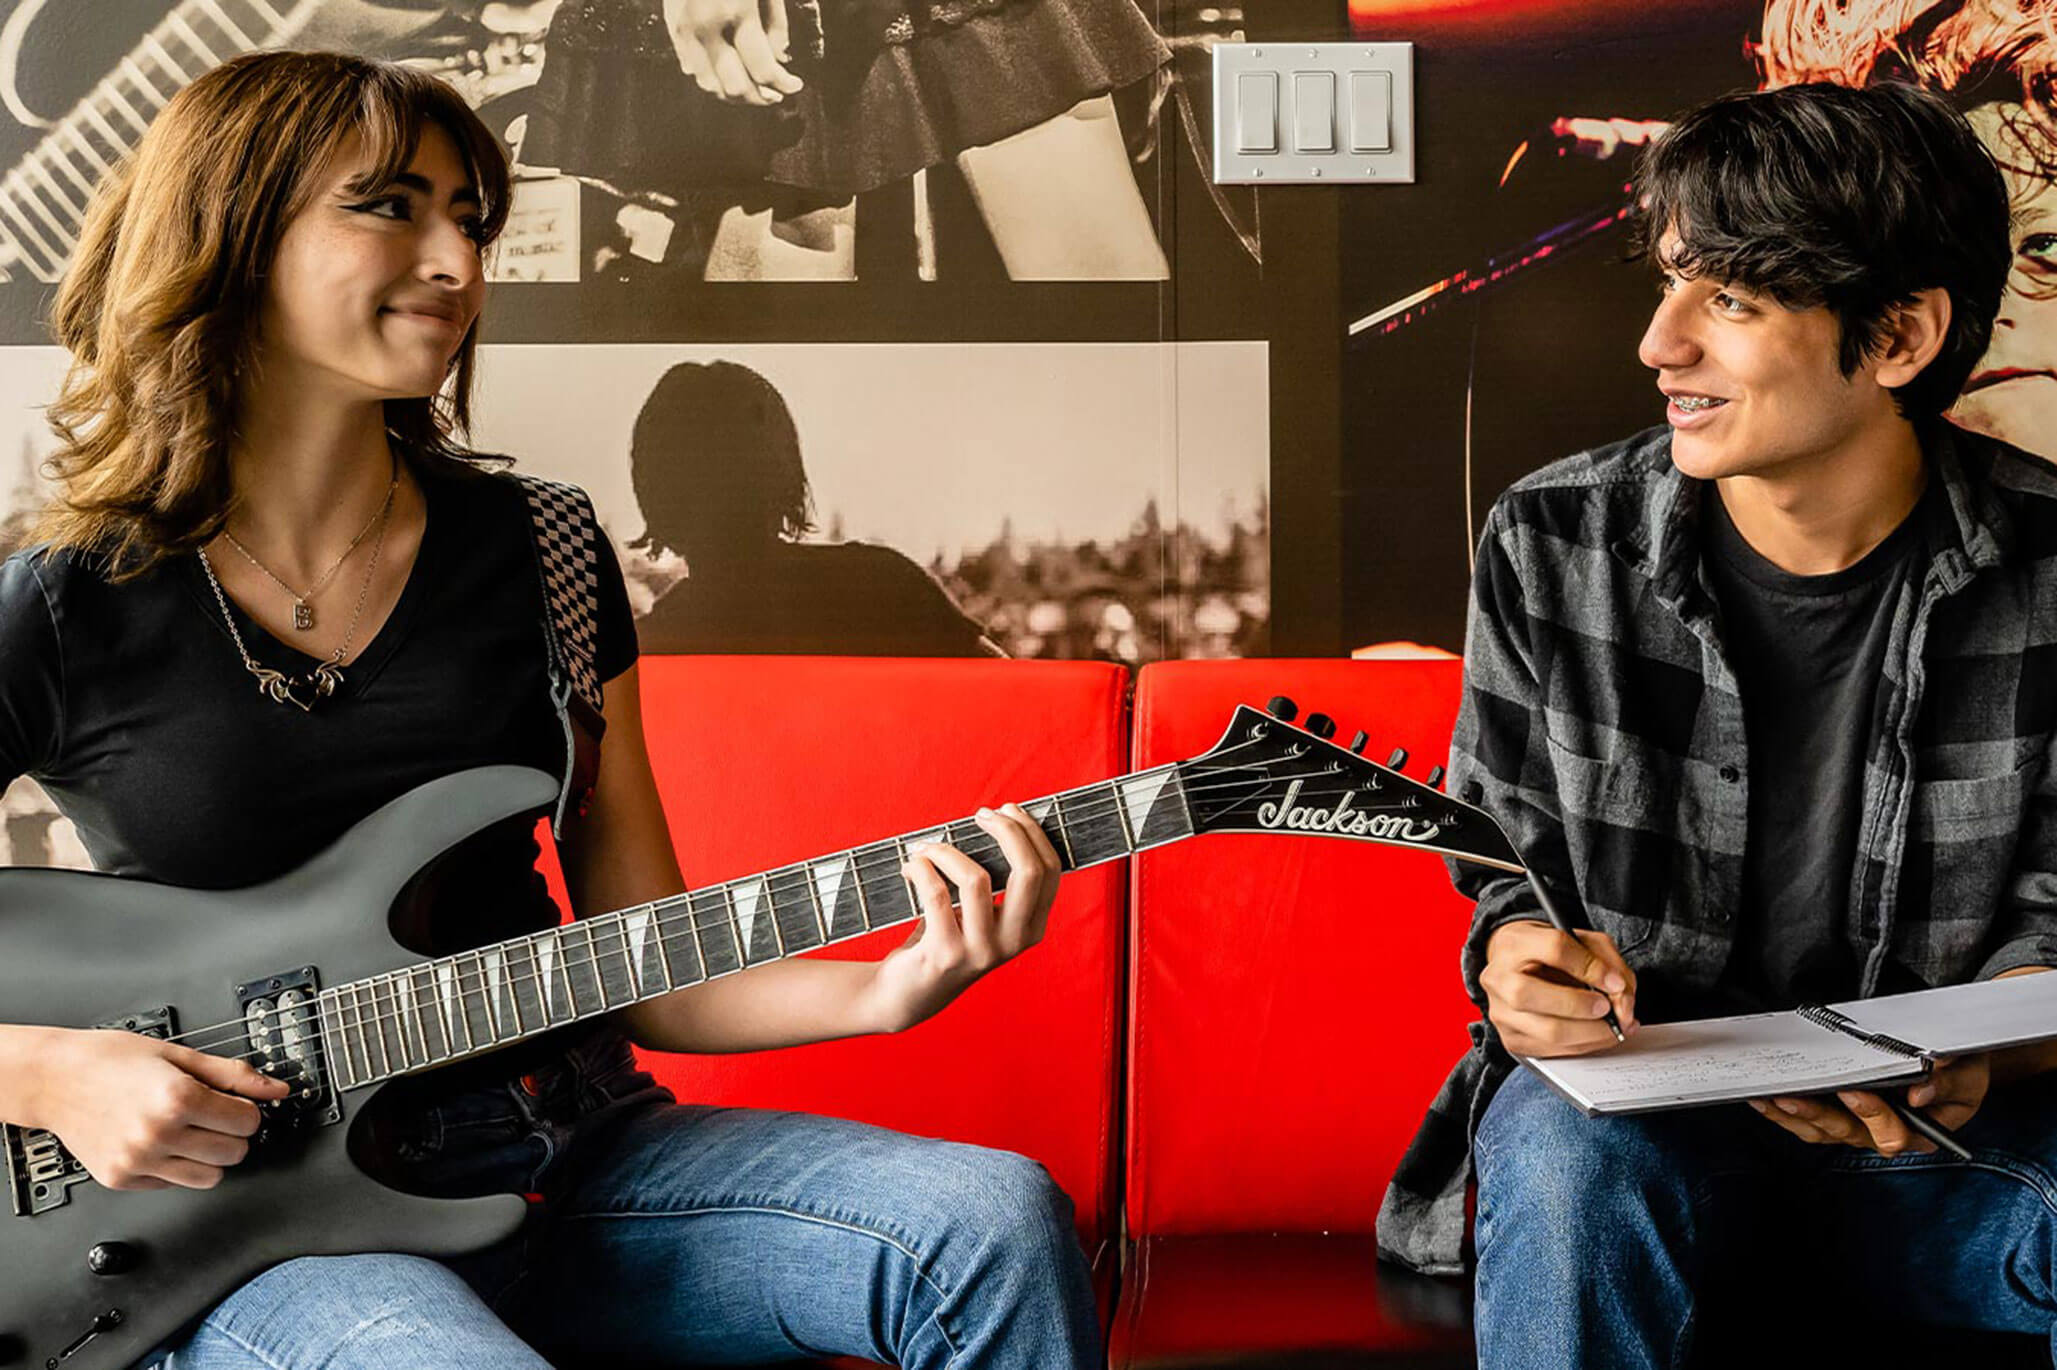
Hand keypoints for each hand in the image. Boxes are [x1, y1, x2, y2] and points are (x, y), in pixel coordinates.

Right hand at [30, 1028, 290, 1190]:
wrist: (54, 1078)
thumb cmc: (111, 1059)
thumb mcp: (179, 1055)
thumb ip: (233, 1074)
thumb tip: (276, 1088)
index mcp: (177, 1098)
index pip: (248, 1122)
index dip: (247, 1109)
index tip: (236, 1102)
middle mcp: (158, 1134)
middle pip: (234, 1152)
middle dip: (232, 1133)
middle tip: (214, 1115)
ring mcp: (138, 1161)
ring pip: (209, 1177)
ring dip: (209, 1156)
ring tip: (190, 1131)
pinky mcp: (122, 1178)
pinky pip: (174, 1184)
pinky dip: (177, 1167)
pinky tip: (162, 1142)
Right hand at [663, 0, 803, 105]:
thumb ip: (775, 23)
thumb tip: (780, 59)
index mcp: (736, 10)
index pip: (762, 68)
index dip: (783, 84)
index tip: (796, 86)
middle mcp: (707, 26)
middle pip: (735, 86)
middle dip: (760, 97)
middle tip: (776, 95)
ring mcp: (684, 28)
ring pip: (708, 83)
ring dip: (734, 93)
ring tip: (754, 88)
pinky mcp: (671, 25)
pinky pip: (690, 67)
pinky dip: (710, 77)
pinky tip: (727, 71)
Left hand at [865, 804, 1062, 1032]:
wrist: (908, 994)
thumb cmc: (947, 939)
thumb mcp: (983, 916)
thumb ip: (997, 881)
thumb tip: (999, 821)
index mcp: (1031, 929)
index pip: (1049, 871)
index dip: (1030, 833)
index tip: (1006, 811)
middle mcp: (1014, 943)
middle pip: (1027, 872)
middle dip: (1007, 831)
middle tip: (981, 815)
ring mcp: (981, 951)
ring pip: (976, 879)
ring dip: (946, 851)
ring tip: (927, 848)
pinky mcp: (945, 954)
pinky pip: (936, 894)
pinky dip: (922, 869)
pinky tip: (912, 865)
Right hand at [1480, 919, 1638, 1056]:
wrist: (1517, 968)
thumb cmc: (1549, 954)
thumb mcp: (1582, 941)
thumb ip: (1606, 961)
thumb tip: (1619, 994)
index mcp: (1516, 944)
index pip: (1554, 949)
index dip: (1591, 967)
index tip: (1614, 981)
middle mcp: (1499, 978)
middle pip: (1531, 994)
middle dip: (1581, 1006)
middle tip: (1608, 1008)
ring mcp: (1502, 1012)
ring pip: (1547, 1030)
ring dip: (1591, 1033)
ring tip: (1613, 1026)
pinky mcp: (1512, 1039)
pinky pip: (1552, 1050)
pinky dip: (1583, 1046)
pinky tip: (1597, 1035)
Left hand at [1748, 1053, 1990, 1155]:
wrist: (1954, 1059)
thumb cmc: (1962, 1067)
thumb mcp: (1969, 1071)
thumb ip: (1950, 1079)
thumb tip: (1920, 1088)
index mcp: (1922, 1130)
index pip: (1895, 1134)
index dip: (1873, 1116)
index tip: (1854, 1092)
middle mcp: (1888, 1133)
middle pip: (1848, 1133)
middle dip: (1817, 1115)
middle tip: (1791, 1097)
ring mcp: (1861, 1126)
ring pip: (1823, 1131)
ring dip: (1793, 1116)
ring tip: (1766, 1097)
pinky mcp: (1842, 1115)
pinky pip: (1812, 1121)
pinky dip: (1788, 1111)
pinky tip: (1765, 1097)